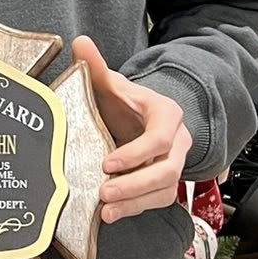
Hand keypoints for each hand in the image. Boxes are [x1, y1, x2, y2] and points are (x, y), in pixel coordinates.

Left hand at [70, 36, 190, 223]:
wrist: (140, 118)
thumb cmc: (127, 103)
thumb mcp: (113, 85)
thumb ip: (97, 67)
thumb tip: (80, 43)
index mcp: (167, 115)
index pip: (160, 138)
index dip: (136, 154)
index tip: (107, 163)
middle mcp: (177, 142)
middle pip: (167, 171)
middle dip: (136, 185)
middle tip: (105, 193)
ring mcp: (174, 164)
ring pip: (166, 190)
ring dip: (136, 203)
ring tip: (106, 211)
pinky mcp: (166, 183)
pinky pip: (159, 201)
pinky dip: (136, 209)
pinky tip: (113, 215)